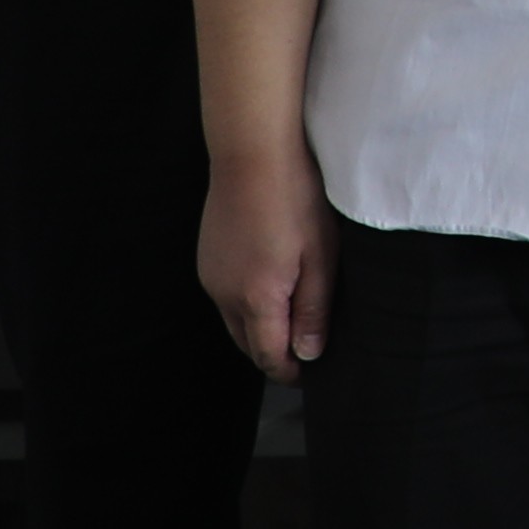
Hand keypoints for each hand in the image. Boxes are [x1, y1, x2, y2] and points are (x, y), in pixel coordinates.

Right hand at [196, 148, 329, 377]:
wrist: (253, 154)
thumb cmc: (295, 200)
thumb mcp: (321, 257)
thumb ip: (313, 310)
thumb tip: (308, 354)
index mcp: (255, 299)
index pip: (268, 356)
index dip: (290, 371)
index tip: (309, 374)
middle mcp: (224, 295)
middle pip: (247, 344)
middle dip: (274, 354)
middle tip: (305, 351)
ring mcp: (210, 276)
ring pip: (234, 321)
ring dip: (259, 329)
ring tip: (292, 321)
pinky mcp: (207, 258)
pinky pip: (225, 296)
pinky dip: (246, 305)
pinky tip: (270, 288)